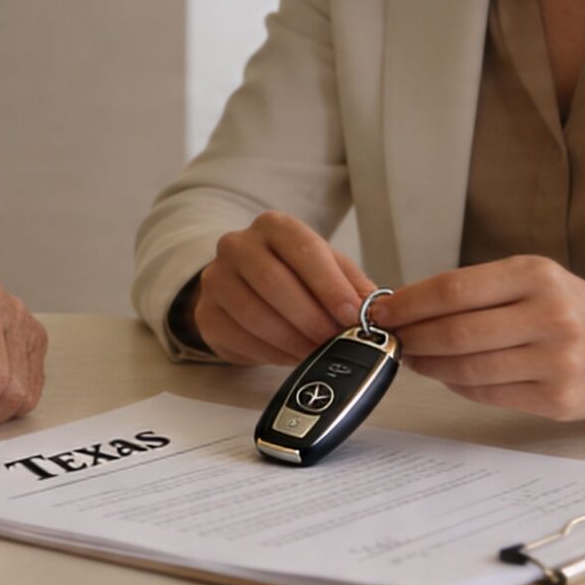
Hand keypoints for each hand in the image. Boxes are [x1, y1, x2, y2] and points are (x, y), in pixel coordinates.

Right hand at [183, 211, 375, 365]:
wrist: (243, 287)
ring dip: (292, 341)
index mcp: (274, 227)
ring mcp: (215, 278)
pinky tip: (289, 357)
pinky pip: (238, 337)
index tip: (353, 317)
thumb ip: (352, 287)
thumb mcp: (328, 271)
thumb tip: (378, 313)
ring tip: (317, 355)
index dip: (329, 285)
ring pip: (254, 314)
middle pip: (274, 282)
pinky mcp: (205, 313)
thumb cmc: (296, 278)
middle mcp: (237, 245)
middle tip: (336, 343)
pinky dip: (270, 353)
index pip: (303, 249)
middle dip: (311, 318)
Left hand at [375, 256, 584, 420]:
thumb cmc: (569, 307)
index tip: (381, 312)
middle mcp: (549, 316)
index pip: (452, 290)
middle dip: (412, 339)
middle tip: (391, 341)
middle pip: (455, 333)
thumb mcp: (531, 279)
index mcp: (535, 276)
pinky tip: (448, 376)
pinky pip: (488, 394)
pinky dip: (458, 385)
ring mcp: (556, 361)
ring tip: (414, 359)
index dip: (408, 304)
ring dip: (429, 366)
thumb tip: (404, 308)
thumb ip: (475, 290)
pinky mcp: (558, 400)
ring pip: (468, 368)